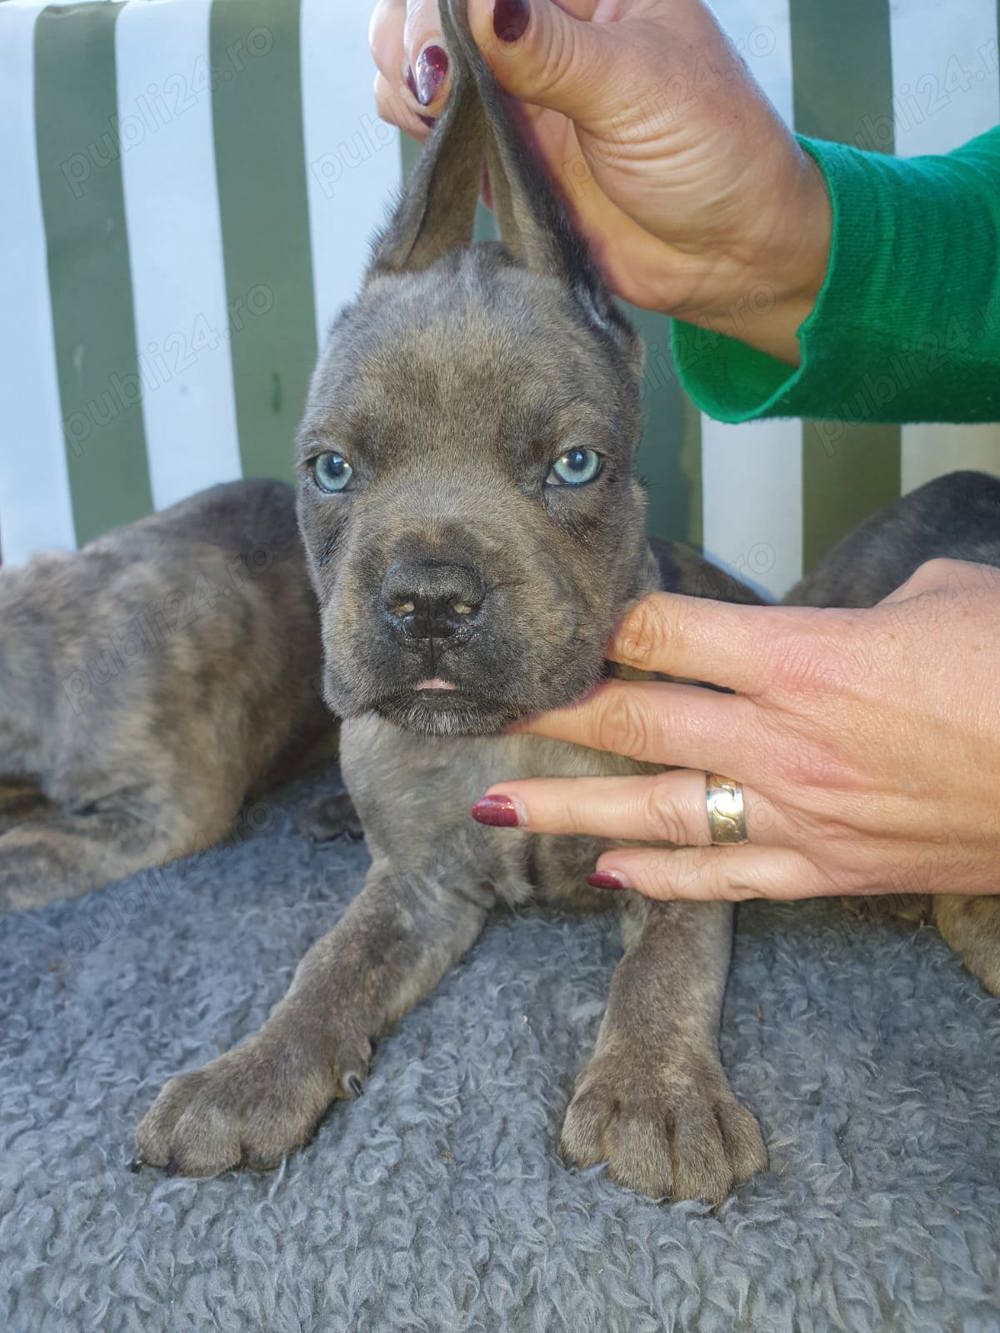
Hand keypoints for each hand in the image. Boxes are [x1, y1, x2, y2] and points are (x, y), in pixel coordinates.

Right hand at [369, 0, 830, 362]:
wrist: (725, 255)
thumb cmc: (712, 154)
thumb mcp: (637, 88)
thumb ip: (551, 52)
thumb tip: (481, 4)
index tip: (450, 41)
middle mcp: (543, 28)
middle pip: (439, 3)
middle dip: (416, 29)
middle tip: (434, 82)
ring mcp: (516, 88)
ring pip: (420, 53)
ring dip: (403, 70)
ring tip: (431, 107)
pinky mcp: (500, 150)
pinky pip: (429, 121)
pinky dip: (411, 119)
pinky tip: (433, 133)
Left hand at [471, 559, 999, 901]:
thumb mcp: (942, 600)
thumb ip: (857, 611)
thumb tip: (830, 622)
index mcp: (807, 654)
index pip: (665, 630)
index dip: (602, 623)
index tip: (557, 622)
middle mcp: (783, 738)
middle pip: (634, 717)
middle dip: (551, 710)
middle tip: (482, 705)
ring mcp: (799, 813)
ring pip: (655, 810)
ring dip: (568, 810)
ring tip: (496, 806)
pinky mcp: (829, 870)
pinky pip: (722, 878)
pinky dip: (658, 877)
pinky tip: (604, 875)